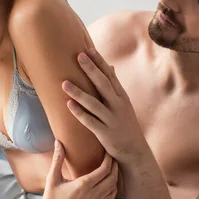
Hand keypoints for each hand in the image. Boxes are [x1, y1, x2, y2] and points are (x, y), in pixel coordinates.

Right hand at [29, 141, 117, 198]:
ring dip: (115, 177)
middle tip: (112, 157)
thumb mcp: (52, 178)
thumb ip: (58, 159)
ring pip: (113, 188)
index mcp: (83, 185)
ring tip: (112, 168)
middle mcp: (92, 195)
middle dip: (114, 166)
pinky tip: (110, 184)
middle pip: (112, 177)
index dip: (109, 159)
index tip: (108, 152)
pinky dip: (113, 190)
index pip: (104, 169)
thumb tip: (58, 142)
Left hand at [62, 49, 146, 164]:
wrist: (134, 150)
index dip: (99, 62)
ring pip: (93, 103)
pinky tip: (68, 105)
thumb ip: (115, 86)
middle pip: (103, 84)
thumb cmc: (125, 123)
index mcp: (121, 96)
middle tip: (78, 56)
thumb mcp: (123, 103)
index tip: (89, 49)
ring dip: (78, 92)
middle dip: (91, 70)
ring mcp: (111, 119)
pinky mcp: (105, 133)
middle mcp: (118, 105)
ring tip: (64, 83)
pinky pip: (90, 121)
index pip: (110, 75)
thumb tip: (110, 66)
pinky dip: (79, 113)